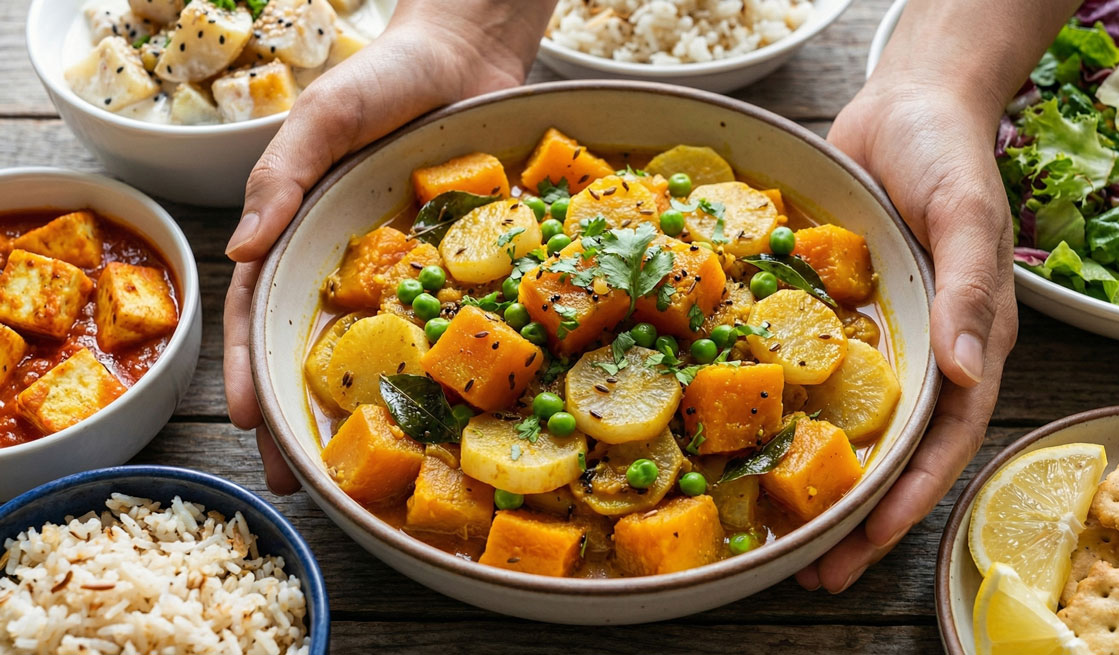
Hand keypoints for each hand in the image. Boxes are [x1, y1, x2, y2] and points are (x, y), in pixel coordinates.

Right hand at [223, 0, 554, 493]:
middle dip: (299, 413)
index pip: (261, 312)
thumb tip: (239, 252)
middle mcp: (344, 261)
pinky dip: (441, 366)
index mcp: (298, 233)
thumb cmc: (383, 75)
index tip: (250, 422)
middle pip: (312, 348)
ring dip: (370, 406)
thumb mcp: (323, 115)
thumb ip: (281, 175)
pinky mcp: (454, 265)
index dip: (250, 369)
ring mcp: (400, 268)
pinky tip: (451, 410)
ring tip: (369, 465)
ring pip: (378, 348)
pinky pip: (446, 320)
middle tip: (299, 480)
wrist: (467, 53)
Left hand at [794, 80, 1019, 591]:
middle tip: (813, 573)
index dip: (908, 497)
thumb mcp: (967, 211)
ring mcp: (871, 341)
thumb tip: (970, 371)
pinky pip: (803, 374)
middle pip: (890, 454)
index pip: (943, 440)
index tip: (866, 542)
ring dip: (814, 482)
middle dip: (856, 518)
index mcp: (967, 344)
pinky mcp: (826, 317)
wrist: (902, 106)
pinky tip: (740, 444)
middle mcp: (920, 356)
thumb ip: (973, 286)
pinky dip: (780, 415)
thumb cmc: (947, 155)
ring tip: (776, 536)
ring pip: (845, 428)